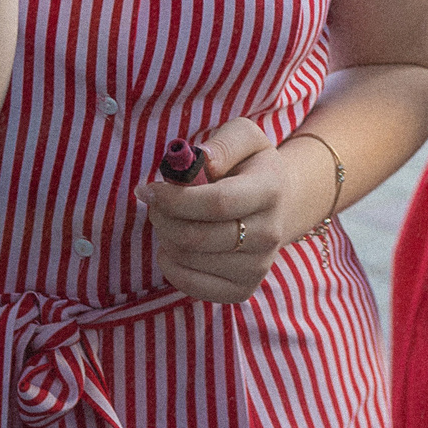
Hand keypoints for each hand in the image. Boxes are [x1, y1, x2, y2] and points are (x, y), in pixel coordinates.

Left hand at [138, 116, 311, 304]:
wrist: (278, 205)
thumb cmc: (249, 167)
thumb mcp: (243, 138)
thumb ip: (224, 143)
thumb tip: (203, 162)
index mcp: (270, 190)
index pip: (217, 202)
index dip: (175, 199)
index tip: (149, 189)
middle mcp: (270, 233)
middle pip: (198, 237)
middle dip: (163, 219)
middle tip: (154, 204)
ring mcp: (259, 266)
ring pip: (190, 260)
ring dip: (166, 239)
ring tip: (171, 221)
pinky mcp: (244, 290)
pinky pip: (192, 286)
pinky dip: (171, 266)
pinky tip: (175, 247)